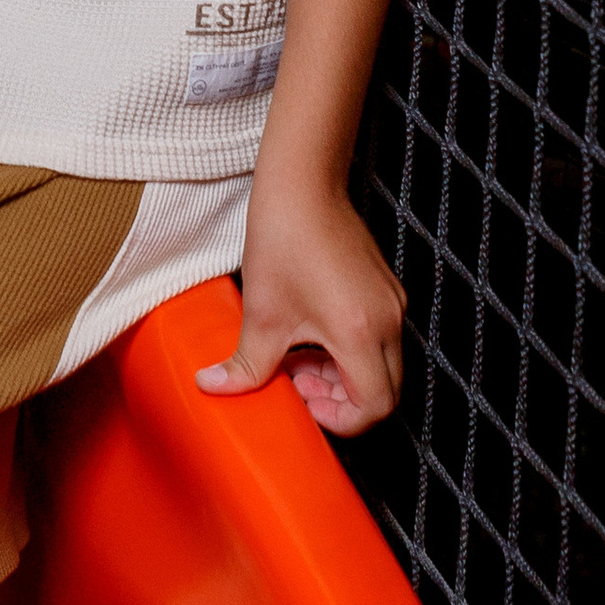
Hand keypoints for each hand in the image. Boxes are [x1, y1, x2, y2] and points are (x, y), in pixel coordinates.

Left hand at [195, 164, 404, 434]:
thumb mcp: (262, 313)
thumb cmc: (284, 241)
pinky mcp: (386, 288)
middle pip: (385, 390)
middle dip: (342, 399)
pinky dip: (350, 349)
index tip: (305, 404)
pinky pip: (379, 336)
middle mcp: (387, 320)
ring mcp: (391, 302)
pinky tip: (310, 333)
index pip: (376, 405)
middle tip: (298, 382)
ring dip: (343, 373)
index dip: (341, 419)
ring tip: (297, 357)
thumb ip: (245, 364)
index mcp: (361, 333)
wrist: (303, 185)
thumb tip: (213, 387)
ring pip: (381, 363)